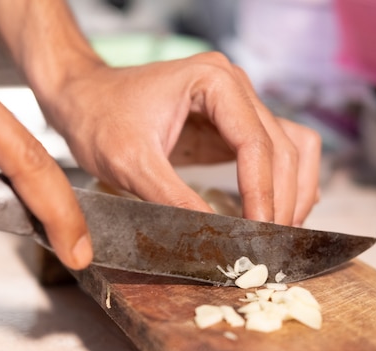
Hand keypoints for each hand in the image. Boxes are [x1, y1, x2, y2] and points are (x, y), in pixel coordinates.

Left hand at [40, 52, 320, 225]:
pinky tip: (279, 210)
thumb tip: (217, 236)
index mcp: (214, 82)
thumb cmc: (99, 118)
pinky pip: (276, 151)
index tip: (259, 233)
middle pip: (282, 147)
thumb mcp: (131, 163)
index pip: (256, 143)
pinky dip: (284, 182)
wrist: (83, 99)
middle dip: (280, 198)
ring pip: (291, 147)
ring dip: (292, 190)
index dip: (263, 193)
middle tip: (270, 244)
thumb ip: (174, 199)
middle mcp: (235, 88)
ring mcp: (237, 106)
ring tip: (279, 232)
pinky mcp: (231, 126)